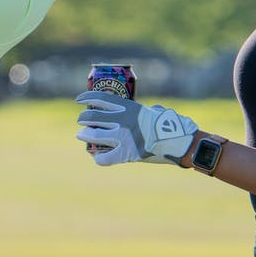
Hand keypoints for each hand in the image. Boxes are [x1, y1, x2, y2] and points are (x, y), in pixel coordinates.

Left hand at [75, 91, 197, 166]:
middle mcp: (122, 121)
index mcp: (128, 107)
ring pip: (93, 136)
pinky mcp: (126, 154)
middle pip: (92, 117)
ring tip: (82, 135)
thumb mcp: (152, 110)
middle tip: (81, 121)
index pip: (99, 98)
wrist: (177, 141)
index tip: (78, 100)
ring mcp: (122, 138)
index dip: (86, 98)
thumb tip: (133, 112)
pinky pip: (104, 158)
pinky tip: (97, 156)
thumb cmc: (167, 124)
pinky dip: (99, 157)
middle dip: (83, 119)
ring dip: (85, 135)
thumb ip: (138, 112)